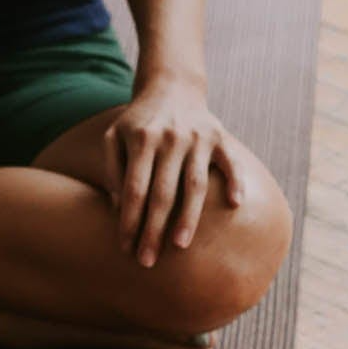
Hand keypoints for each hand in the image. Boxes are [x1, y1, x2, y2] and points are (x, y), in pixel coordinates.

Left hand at [104, 73, 248, 266]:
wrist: (170, 87)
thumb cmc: (138, 123)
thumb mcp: (115, 137)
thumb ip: (112, 171)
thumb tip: (120, 209)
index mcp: (142, 139)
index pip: (135, 189)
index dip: (129, 221)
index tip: (125, 248)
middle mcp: (171, 138)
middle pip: (162, 193)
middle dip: (153, 230)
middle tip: (147, 261)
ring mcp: (198, 137)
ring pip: (194, 185)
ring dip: (188, 218)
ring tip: (180, 246)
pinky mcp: (220, 136)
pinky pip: (231, 162)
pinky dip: (236, 181)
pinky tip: (235, 205)